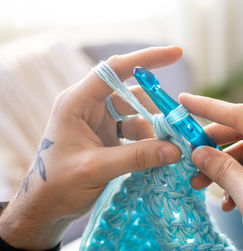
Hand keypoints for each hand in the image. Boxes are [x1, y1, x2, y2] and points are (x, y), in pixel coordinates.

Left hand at [0, 47, 182, 249]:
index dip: (146, 59)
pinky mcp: (108, 138)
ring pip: (137, 116)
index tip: (176, 54)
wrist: (45, 207)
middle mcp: (90, 107)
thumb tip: (175, 150)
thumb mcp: (96, 168)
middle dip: (156, 111)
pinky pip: (135, 133)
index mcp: (78, 102)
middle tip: (178, 129)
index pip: (115, 70)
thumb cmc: (57, 184)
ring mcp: (100, 122)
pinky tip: (160, 156)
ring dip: (155, 131)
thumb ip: (136, 158)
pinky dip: (149, 142)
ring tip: (171, 148)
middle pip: (132, 96)